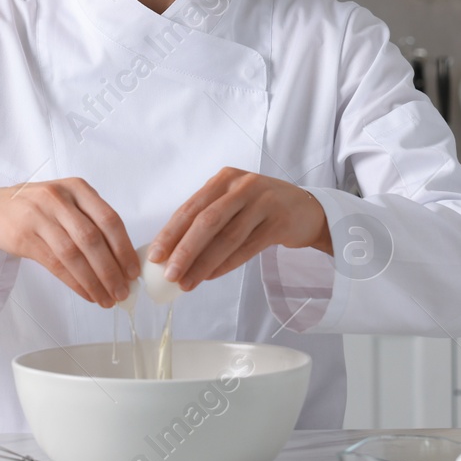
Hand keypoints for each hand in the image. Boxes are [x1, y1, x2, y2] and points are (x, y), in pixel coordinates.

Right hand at [0, 177, 139, 307]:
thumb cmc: (39, 207)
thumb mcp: (67, 201)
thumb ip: (92, 221)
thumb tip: (123, 260)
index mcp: (77, 188)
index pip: (109, 220)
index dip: (124, 248)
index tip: (133, 271)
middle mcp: (59, 199)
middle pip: (92, 239)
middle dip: (111, 270)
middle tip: (123, 291)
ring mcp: (39, 217)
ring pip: (74, 254)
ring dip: (93, 281)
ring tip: (106, 299)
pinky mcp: (24, 237)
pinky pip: (56, 264)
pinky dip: (75, 283)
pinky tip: (87, 294)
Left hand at [147, 168, 331, 290]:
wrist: (306, 209)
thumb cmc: (260, 208)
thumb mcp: (233, 202)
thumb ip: (206, 219)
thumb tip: (171, 252)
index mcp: (224, 179)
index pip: (191, 208)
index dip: (171, 233)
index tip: (155, 256)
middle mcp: (242, 186)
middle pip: (207, 221)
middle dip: (185, 250)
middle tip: (169, 274)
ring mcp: (263, 202)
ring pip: (227, 237)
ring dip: (204, 263)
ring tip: (186, 282)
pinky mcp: (279, 221)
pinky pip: (247, 247)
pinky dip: (226, 264)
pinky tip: (210, 276)